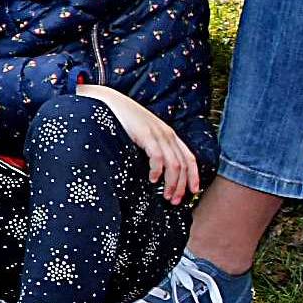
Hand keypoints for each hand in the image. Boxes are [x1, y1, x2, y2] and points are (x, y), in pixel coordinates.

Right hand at [78, 83, 200, 204]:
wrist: (107, 101)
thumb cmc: (122, 119)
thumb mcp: (143, 132)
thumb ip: (153, 146)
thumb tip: (157, 168)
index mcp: (169, 134)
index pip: (189, 158)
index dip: (194, 176)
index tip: (193, 192)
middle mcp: (167, 134)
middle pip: (183, 165)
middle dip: (181, 186)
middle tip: (174, 200)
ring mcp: (157, 134)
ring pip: (174, 165)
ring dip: (172, 183)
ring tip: (165, 196)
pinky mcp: (146, 135)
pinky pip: (158, 158)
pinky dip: (158, 171)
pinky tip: (153, 180)